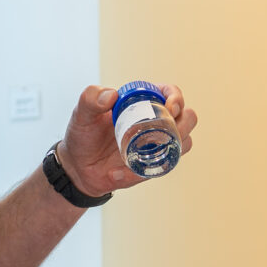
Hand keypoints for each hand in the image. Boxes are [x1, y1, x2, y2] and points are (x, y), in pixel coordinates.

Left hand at [55, 83, 199, 196]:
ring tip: (150, 149)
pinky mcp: (154, 166)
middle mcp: (156, 123)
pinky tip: (120, 172)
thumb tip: (111, 95)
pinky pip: (163, 168)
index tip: (169, 107)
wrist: (79, 167)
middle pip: (188, 118)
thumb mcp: (81, 114)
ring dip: (177, 145)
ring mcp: (158, 145)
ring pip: (185, 142)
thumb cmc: (83, 135)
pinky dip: (145, 171)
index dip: (177, 98)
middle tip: (165, 130)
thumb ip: (90, 99)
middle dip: (184, 122)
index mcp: (143, 103)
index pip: (171, 93)